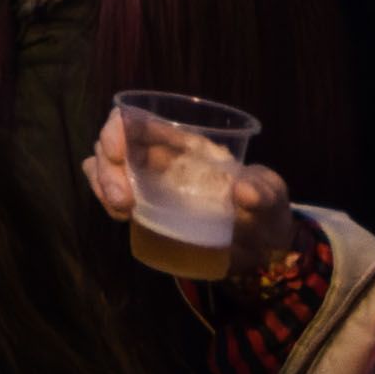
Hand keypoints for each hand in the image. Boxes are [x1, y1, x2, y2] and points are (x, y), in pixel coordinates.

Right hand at [83, 108, 297, 271]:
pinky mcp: (142, 207)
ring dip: (101, 183)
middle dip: (106, 166)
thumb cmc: (266, 213)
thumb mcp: (273, 197)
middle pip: (111, 144)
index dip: (118, 128)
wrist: (261, 252)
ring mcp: (147, 182)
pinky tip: (121, 216)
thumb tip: (243, 190)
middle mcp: (160, 158)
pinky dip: (104, 199)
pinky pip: (108, 193)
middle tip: (122, 199)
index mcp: (186, 145)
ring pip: (101, 166)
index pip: (139, 121)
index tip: (116, 153)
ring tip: (122, 210)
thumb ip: (264, 191)